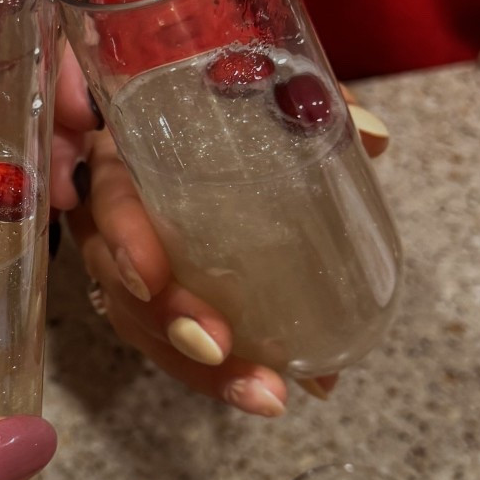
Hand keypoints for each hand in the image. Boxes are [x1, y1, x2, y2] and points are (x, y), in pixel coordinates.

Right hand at [63, 81, 389, 416]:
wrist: (172, 109)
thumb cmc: (201, 95)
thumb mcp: (248, 84)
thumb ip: (303, 98)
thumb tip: (373, 135)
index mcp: (121, 154)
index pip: (106, 199)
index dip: (124, 239)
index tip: (151, 275)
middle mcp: (110, 217)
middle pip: (119, 284)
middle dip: (168, 323)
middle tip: (218, 348)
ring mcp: (126, 265)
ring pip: (145, 327)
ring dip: (201, 371)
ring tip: (267, 395)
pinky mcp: (156, 300)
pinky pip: (174, 343)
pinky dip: (223, 374)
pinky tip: (271, 393)